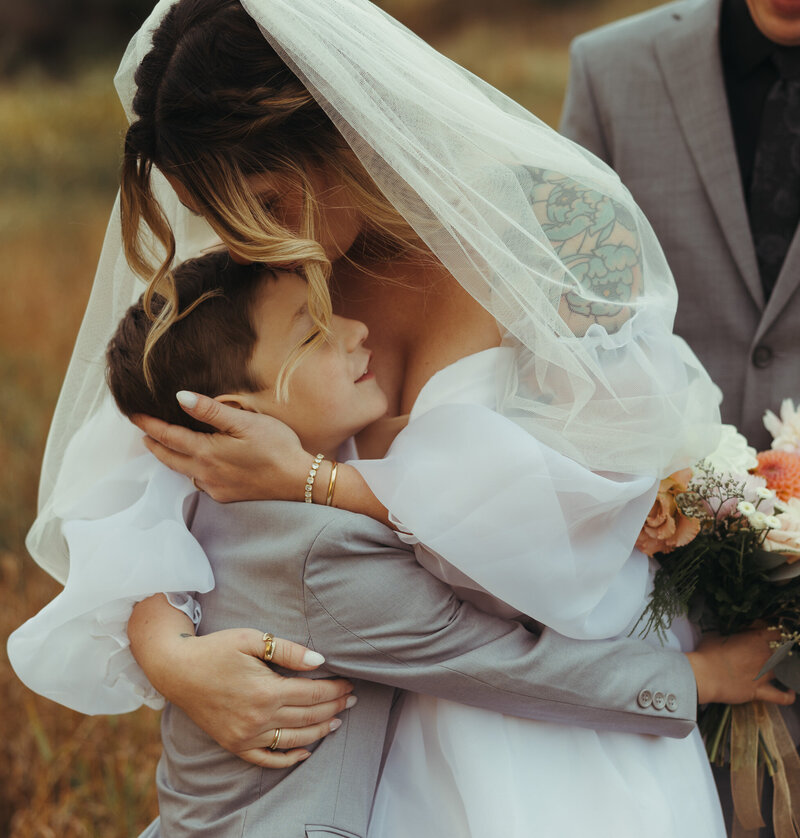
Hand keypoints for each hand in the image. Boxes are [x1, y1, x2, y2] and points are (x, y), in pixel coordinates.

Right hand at [129, 596, 355, 767]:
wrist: (177, 670)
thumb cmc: (216, 649)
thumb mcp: (252, 640)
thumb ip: (288, 651)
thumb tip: (320, 660)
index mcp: (266, 691)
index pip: (313, 694)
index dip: (335, 689)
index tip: (350, 683)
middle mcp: (258, 719)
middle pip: (308, 716)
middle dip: (335, 707)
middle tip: (353, 699)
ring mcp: (246, 736)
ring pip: (294, 739)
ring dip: (320, 731)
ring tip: (338, 720)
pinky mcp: (235, 745)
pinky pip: (268, 759)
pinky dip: (290, 758)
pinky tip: (306, 751)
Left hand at [132, 392, 308, 502]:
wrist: (299, 482)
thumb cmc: (277, 447)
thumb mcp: (245, 422)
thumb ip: (211, 411)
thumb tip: (181, 398)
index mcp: (206, 452)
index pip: (168, 436)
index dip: (149, 424)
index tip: (134, 415)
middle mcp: (205, 473)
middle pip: (168, 458)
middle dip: (153, 443)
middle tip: (144, 431)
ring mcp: (215, 488)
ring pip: (183, 471)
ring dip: (171, 458)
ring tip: (167, 445)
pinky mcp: (226, 496)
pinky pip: (200, 482)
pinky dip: (191, 470)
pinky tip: (199, 464)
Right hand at [687, 628, 795, 705]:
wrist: (703, 675)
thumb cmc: (707, 653)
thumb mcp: (715, 635)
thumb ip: (728, 634)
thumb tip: (728, 633)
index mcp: (755, 638)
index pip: (776, 633)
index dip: (775, 635)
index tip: (769, 637)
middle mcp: (765, 655)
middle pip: (784, 652)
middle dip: (781, 652)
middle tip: (773, 654)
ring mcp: (765, 674)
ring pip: (786, 671)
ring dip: (785, 670)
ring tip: (781, 670)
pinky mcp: (760, 691)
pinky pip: (782, 697)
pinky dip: (788, 696)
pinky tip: (791, 692)